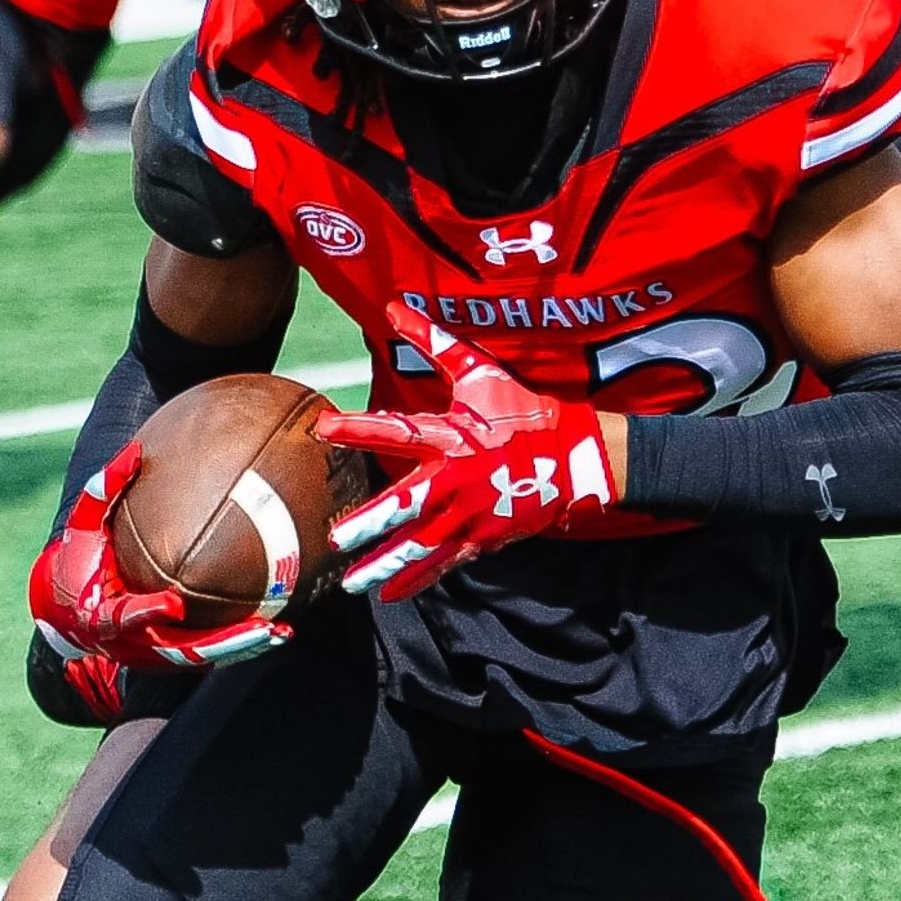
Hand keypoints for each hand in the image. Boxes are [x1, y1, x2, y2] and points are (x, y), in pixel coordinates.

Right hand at [28, 441, 299, 670]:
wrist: (73, 609)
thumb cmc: (83, 559)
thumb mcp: (86, 525)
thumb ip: (105, 491)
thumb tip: (134, 454)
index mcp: (103, 614)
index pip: (125, 617)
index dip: (146, 613)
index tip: (172, 604)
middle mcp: (132, 643)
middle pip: (179, 651)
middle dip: (218, 644)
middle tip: (258, 628)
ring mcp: (154, 654)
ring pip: (202, 658)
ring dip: (241, 648)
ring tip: (279, 631)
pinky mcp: (172, 658)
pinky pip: (211, 655)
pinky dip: (242, 647)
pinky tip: (278, 631)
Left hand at [318, 306, 616, 600]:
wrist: (577, 457)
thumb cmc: (523, 410)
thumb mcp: (480, 372)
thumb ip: (434, 341)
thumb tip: (393, 306)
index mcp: (452, 436)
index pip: (397, 430)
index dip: (360, 428)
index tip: (323, 426)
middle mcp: (457, 479)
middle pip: (406, 505)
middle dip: (371, 523)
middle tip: (337, 538)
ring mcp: (473, 513)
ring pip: (422, 545)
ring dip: (386, 564)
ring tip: (352, 582)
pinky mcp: (485, 537)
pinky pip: (445, 562)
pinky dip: (418, 580)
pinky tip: (390, 593)